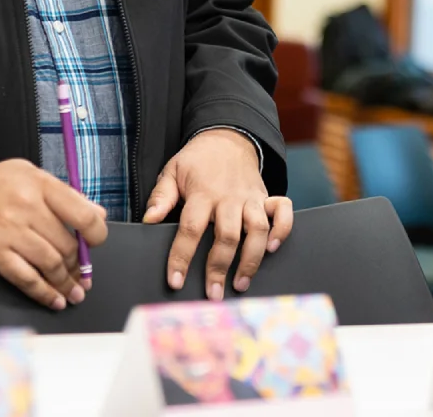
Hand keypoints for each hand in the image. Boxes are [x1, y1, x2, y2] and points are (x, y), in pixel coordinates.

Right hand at [0, 160, 107, 310]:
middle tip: (82, 276)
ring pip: (50, 263)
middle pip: (66, 244)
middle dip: (78, 266)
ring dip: (66, 283)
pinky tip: (54, 299)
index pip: (82, 213)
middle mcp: (26, 205)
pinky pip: (26, 278)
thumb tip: (97, 214)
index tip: (96, 244)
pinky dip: (44, 293)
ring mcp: (9, 229)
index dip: (96, 234)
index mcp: (39, 183)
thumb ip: (63, 194)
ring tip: (73, 292)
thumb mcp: (27, 175)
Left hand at [143, 129, 293, 300]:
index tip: (175, 281)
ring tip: (241, 284)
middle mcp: (229, 198)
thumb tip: (149, 220)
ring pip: (257, 230)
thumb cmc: (196, 161)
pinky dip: (282, 230)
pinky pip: (283, 212)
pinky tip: (273, 249)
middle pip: (228, 236)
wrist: (227, 138)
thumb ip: (161, 197)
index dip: (182, 256)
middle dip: (220, 268)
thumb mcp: (172, 171)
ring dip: (251, 259)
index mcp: (202, 193)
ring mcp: (251, 197)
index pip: (191, 228)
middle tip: (213, 294)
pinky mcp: (266, 196)